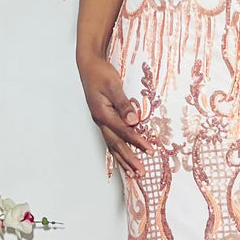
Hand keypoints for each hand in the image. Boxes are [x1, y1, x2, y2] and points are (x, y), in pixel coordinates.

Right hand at [77, 52, 150, 177]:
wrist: (89, 66)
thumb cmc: (101, 73)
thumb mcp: (113, 85)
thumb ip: (124, 104)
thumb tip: (134, 121)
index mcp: (102, 113)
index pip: (123, 131)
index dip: (137, 141)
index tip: (150, 151)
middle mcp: (100, 121)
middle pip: (116, 144)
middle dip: (129, 159)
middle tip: (141, 173)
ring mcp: (101, 121)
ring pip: (112, 145)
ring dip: (124, 159)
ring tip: (133, 173)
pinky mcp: (103, 119)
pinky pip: (111, 139)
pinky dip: (118, 151)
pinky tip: (124, 158)